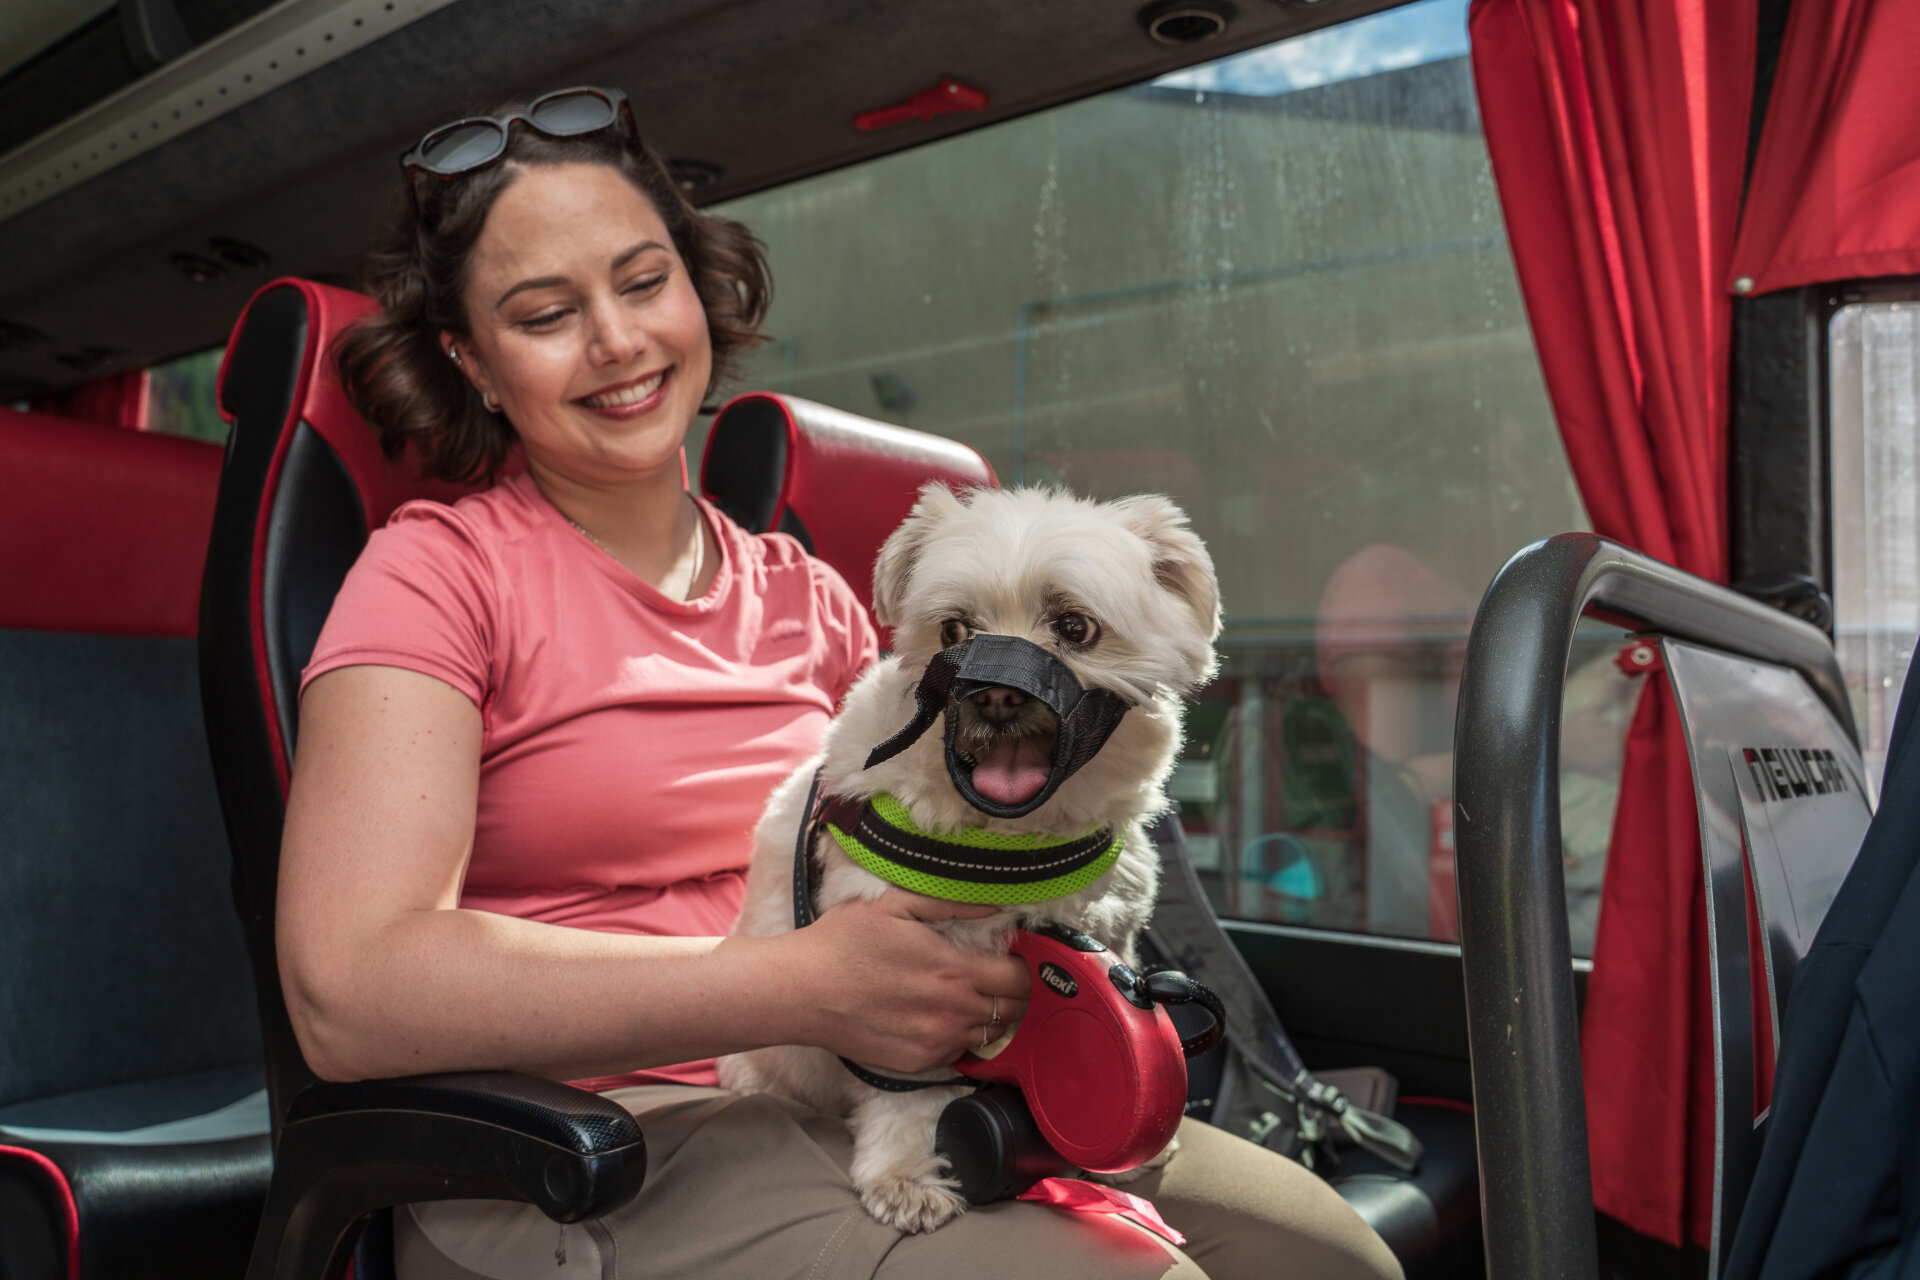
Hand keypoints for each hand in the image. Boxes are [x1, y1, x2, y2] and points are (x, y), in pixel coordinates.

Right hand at [790, 889, 1030, 1071]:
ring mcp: (937, 1042)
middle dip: (1015, 994)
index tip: (1014, 957)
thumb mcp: (897, 906)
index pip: (1020, 979)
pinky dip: (962, 1036)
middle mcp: (952, 1012)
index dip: (1024, 967)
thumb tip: (996, 902)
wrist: (802, 992)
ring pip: (991, 1035)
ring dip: (991, 1016)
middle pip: (1014, 1011)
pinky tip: (944, 1017)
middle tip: (1001, 978)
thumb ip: (952, 904)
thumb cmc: (844, 942)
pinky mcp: (919, 1063)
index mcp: (953, 970)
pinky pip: (960, 1052)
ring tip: (974, 997)